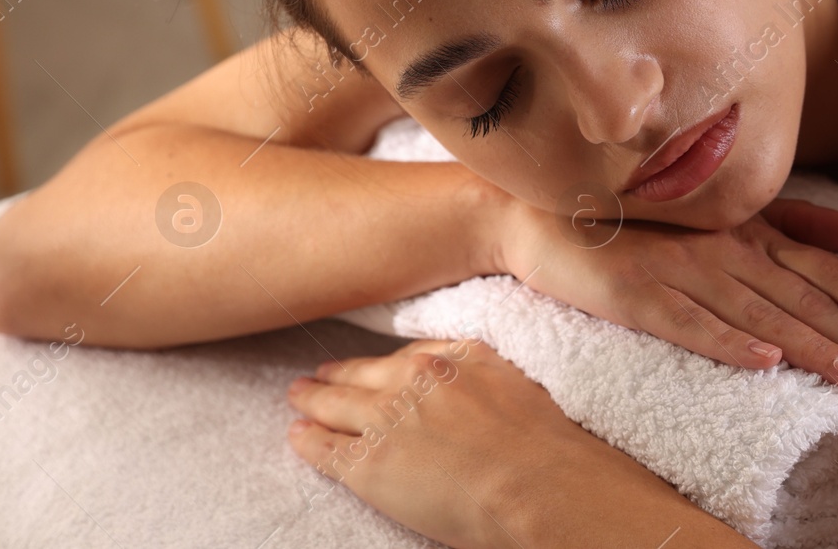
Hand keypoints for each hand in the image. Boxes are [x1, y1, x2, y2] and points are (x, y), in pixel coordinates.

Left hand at [287, 340, 750, 548]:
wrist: (534, 483)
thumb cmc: (542, 444)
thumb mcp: (517, 384)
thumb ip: (483, 372)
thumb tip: (469, 377)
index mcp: (453, 358)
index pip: (404, 354)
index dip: (381, 361)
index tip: (368, 363)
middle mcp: (413, 379)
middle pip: (362, 373)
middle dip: (336, 374)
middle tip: (315, 375)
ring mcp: (385, 419)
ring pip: (333, 404)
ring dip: (312, 399)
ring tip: (297, 397)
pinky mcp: (367, 464)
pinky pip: (324, 447)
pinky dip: (306, 439)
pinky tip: (296, 436)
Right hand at [493, 193, 837, 398]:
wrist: (548, 216)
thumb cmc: (642, 220)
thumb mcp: (722, 215)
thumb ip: (789, 223)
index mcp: (750, 231)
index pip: (823, 270)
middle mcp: (725, 248)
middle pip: (805, 298)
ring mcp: (682, 270)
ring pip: (761, 313)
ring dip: (814, 347)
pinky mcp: (638, 294)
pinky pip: (690, 322)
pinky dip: (728, 340)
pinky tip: (765, 361)